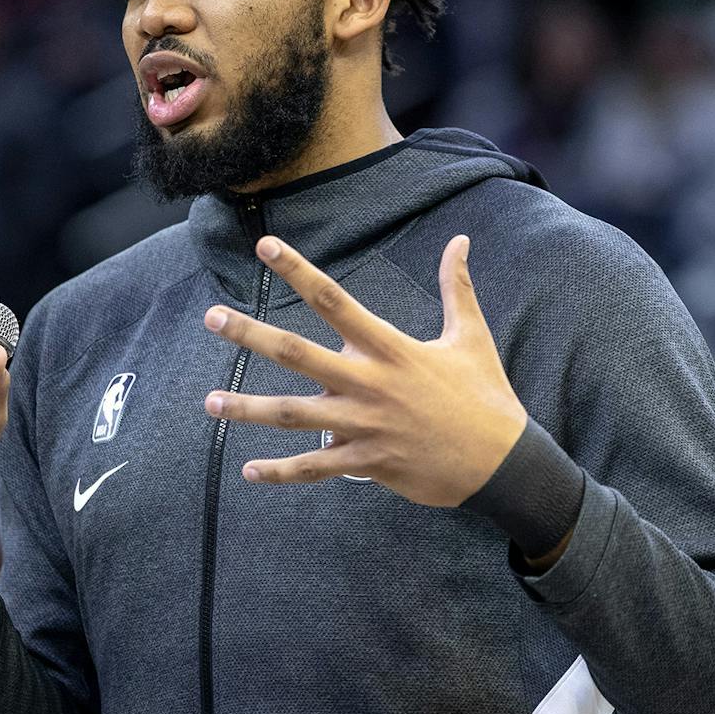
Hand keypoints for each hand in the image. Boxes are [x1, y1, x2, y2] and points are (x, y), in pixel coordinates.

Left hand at [202, 234, 528, 507]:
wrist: (504, 463)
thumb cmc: (486, 396)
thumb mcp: (471, 337)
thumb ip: (457, 287)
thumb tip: (460, 240)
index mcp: (391, 348)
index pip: (334, 300)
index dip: (298, 270)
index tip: (265, 247)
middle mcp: (370, 384)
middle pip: (298, 354)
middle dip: (251, 335)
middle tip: (212, 318)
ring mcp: (364, 426)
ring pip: (294, 416)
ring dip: (249, 409)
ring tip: (210, 402)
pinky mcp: (367, 463)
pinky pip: (315, 468)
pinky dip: (281, 472)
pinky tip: (250, 471)